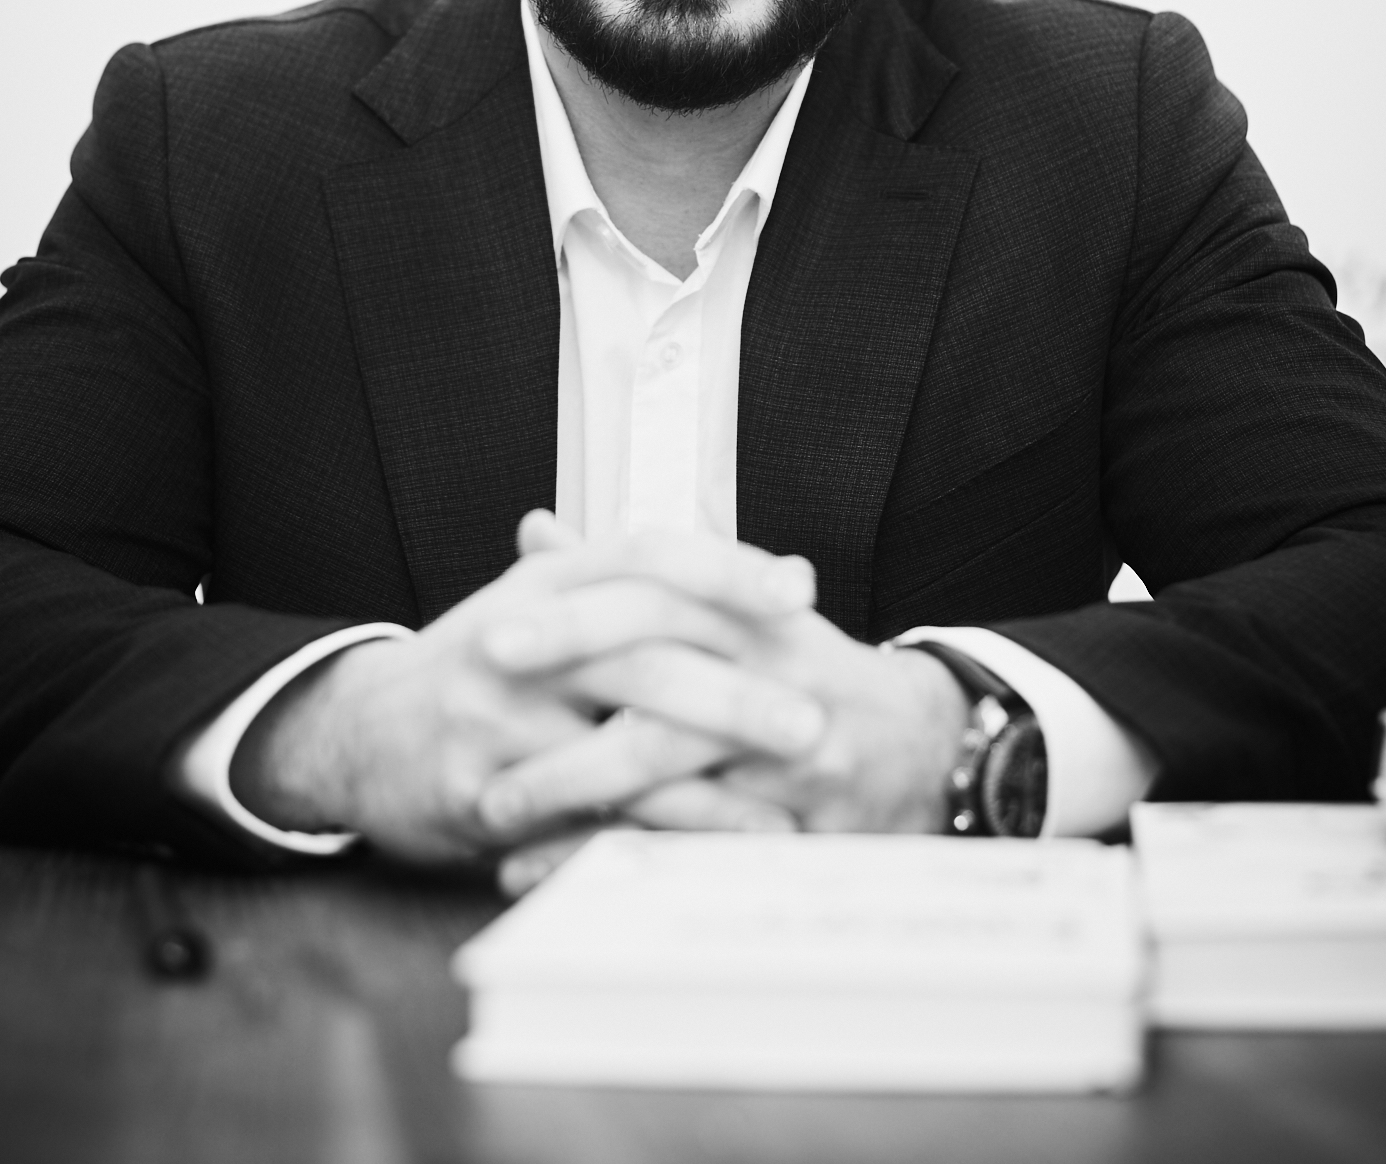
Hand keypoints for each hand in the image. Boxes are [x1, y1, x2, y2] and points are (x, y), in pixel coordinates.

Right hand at [229, 514, 817, 863]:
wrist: (358, 735)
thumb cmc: (481, 666)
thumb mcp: (543, 602)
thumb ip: (646, 587)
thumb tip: (775, 570)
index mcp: (545, 582)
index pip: (645, 555)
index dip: (726, 569)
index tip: (801, 591)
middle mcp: (519, 637)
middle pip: (644, 654)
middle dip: (735, 692)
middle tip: (814, 718)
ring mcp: (495, 717)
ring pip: (619, 749)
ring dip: (710, 784)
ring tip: (783, 804)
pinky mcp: (480, 792)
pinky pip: (585, 822)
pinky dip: (653, 841)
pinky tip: (710, 855)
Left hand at [479, 535, 970, 848]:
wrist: (922, 747)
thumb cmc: (801, 668)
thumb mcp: (734, 606)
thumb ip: (631, 574)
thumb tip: (536, 532)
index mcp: (752, 614)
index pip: (658, 600)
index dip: (576, 617)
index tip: (495, 636)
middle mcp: (773, 679)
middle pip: (659, 687)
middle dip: (563, 704)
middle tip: (477, 715)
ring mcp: (788, 761)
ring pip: (670, 774)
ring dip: (573, 792)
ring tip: (487, 804)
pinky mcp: (794, 832)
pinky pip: (686, 850)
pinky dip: (607, 860)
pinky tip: (537, 868)